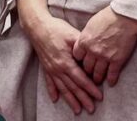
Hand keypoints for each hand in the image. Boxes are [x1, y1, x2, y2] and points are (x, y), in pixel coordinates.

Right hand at [17, 0, 102, 114]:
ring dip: (70, 100)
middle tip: (91, 109)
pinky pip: (49, 82)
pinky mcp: (45, 67)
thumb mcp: (73, 35)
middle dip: (83, 99)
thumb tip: (93, 58)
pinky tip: (55, 99)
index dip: (90, 88)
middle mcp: (57, 68)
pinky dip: (52, 91)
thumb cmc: (56, 28)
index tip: (99, 96)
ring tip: (77, 110)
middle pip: (72, 87)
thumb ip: (83, 48)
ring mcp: (50, 69)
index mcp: (66, 61)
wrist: (37, 26)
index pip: (81, 79)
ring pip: (62, 88)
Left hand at [72, 6, 136, 86]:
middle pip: (86, 66)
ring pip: (98, 73)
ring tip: (97, 81)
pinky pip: (112, 73)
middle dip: (86, 71)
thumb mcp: (90, 25)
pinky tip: (111, 83)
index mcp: (84, 41)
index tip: (80, 63)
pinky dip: (111, 79)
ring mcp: (105, 57)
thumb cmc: (106, 18)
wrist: (123, 18)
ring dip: (97, 78)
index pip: (76, 56)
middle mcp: (92, 51)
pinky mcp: (117, 60)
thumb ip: (85, 37)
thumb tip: (83, 43)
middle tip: (88, 75)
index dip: (78, 61)